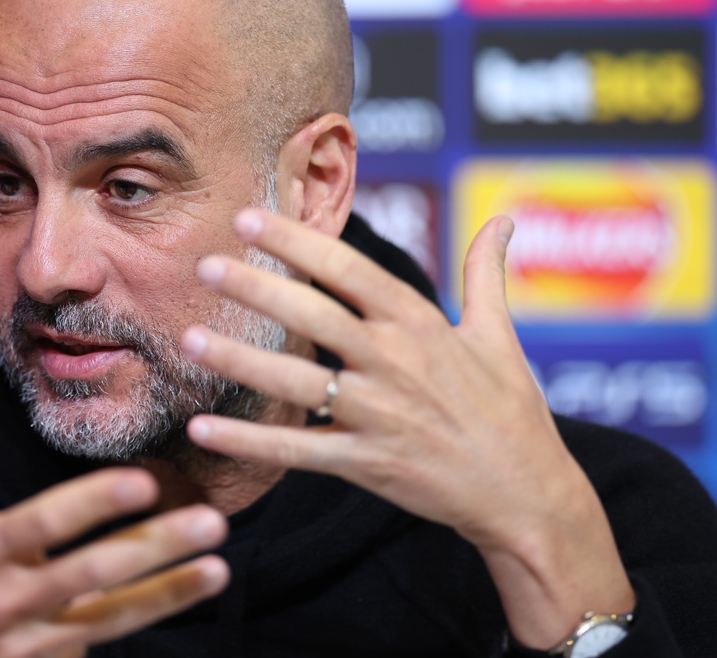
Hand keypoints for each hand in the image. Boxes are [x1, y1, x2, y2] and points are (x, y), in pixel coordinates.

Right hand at [0, 356, 228, 657]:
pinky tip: (185, 595)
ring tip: (220, 570)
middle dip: (157, 547)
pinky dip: (139, 620)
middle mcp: (5, 602)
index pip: (42, 523)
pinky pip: (95, 644)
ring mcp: (26, 645)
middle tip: (213, 522)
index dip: (93, 504)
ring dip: (168, 593)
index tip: (145, 482)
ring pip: (110, 619)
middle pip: (92, 573)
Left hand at [180, 209, 632, 647]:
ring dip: (240, 361)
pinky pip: (297, 450)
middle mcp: (396, 363)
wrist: (528, 496)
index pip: (350, 270)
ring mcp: (380, 415)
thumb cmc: (512, 411)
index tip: (249, 218)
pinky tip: (202, 428)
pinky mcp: (368, 463)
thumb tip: (503, 218)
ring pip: (297, 382)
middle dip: (257, 288)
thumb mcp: (500, 336)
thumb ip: (486, 274)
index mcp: (421, 324)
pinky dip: (249, 441)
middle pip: (315, 316)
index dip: (298, 241)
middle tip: (203, 265)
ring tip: (188, 340)